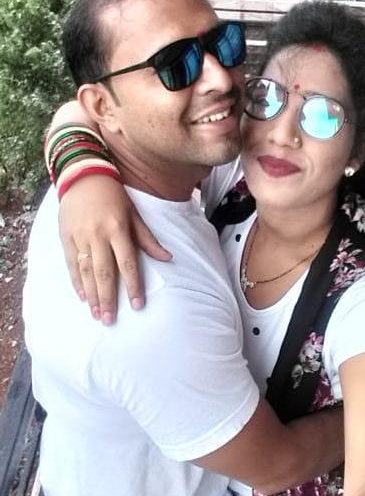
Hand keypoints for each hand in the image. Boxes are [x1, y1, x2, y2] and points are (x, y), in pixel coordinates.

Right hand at [59, 174, 171, 323]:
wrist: (83, 176)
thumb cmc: (114, 196)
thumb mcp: (134, 214)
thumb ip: (148, 238)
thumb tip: (168, 258)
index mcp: (118, 229)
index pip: (128, 263)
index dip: (133, 285)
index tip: (137, 305)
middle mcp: (98, 235)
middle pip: (104, 272)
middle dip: (108, 298)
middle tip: (110, 320)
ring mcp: (80, 237)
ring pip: (86, 271)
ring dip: (92, 295)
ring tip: (97, 314)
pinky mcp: (66, 237)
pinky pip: (71, 264)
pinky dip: (76, 281)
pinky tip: (82, 296)